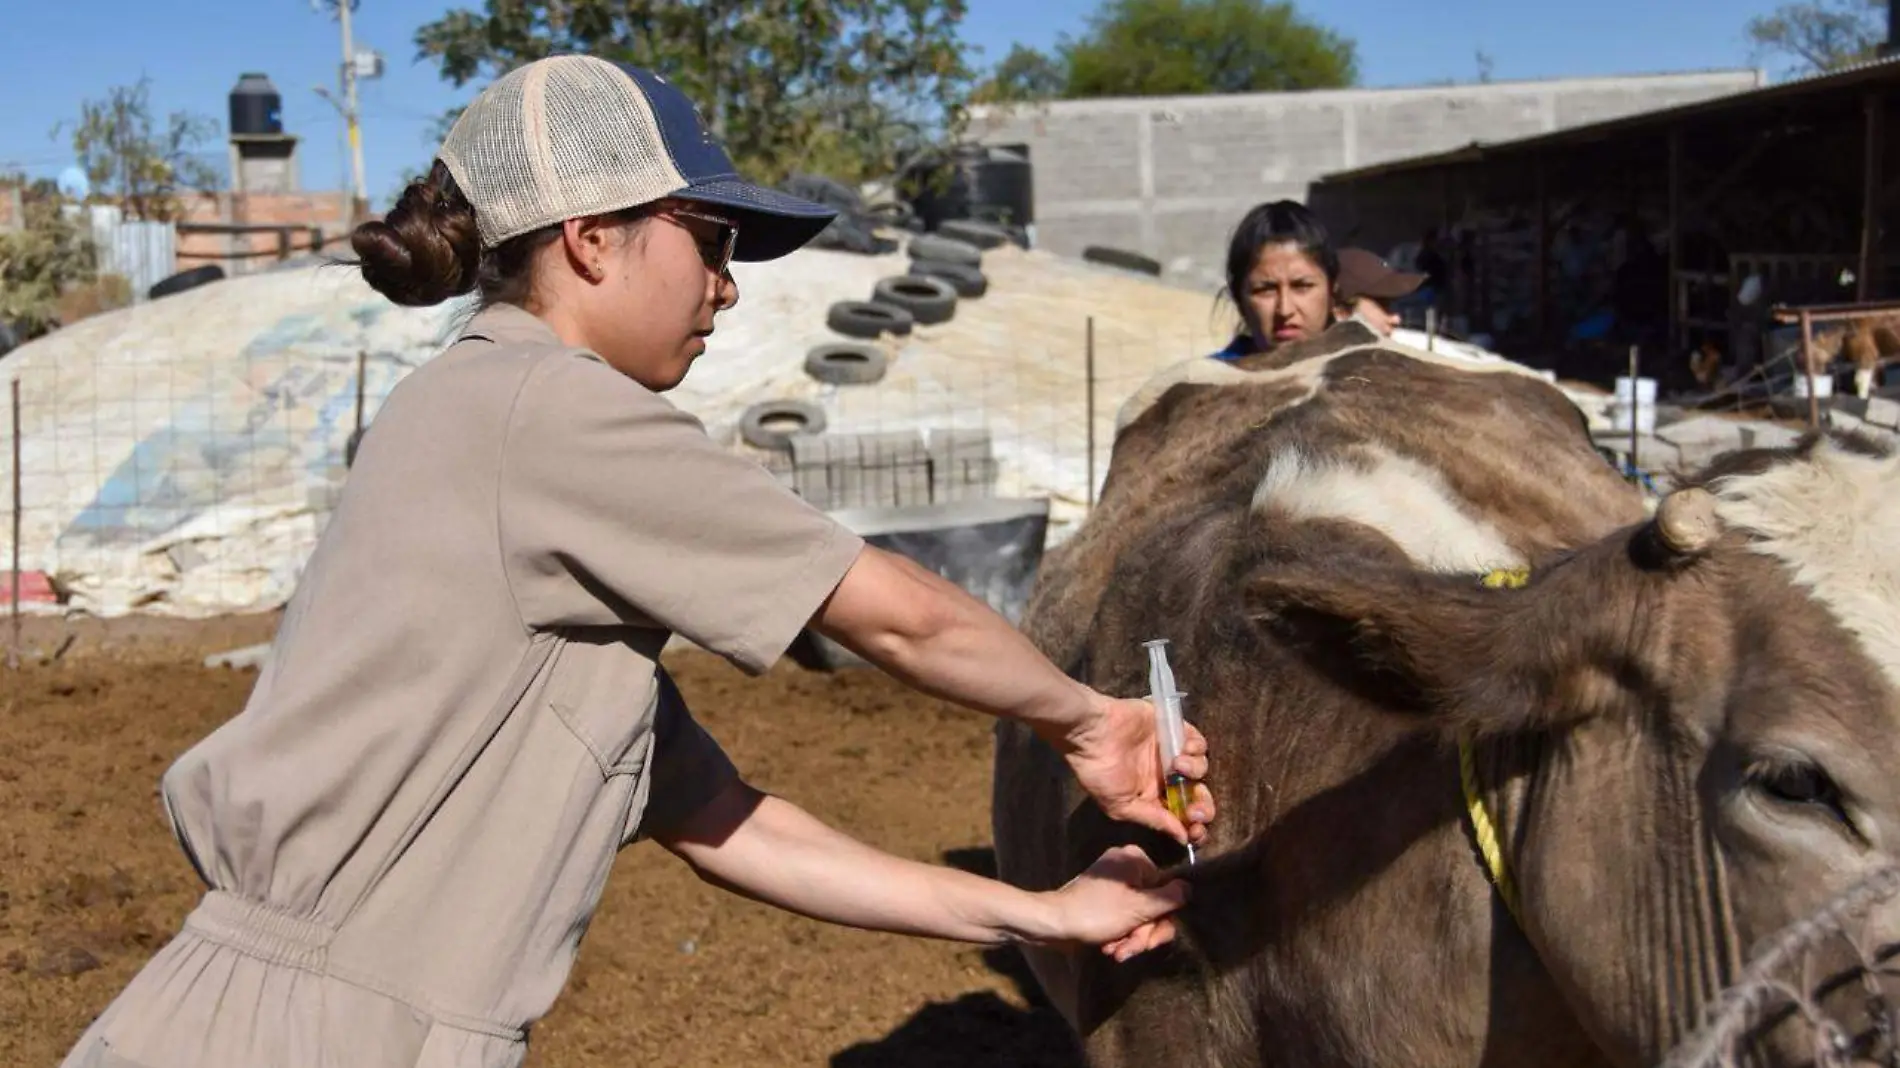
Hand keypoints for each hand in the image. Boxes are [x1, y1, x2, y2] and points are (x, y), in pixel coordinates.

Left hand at [1040, 845, 1189, 961]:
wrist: (1052, 925)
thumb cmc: (1095, 913)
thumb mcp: (1138, 908)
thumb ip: (1169, 898)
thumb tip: (1191, 887)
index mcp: (1135, 859)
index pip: (1167, 892)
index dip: (1161, 921)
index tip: (1149, 940)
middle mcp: (1126, 866)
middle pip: (1153, 906)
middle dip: (1143, 933)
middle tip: (1129, 949)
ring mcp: (1114, 883)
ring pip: (1139, 916)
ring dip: (1131, 938)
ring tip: (1115, 951)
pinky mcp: (1104, 900)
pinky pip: (1124, 917)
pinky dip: (1119, 934)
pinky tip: (1109, 947)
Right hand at [1049, 692, 1215, 845]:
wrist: (1092, 732)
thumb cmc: (1102, 773)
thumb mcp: (1122, 806)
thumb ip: (1155, 820)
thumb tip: (1184, 839)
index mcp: (1152, 797)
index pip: (1181, 815)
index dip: (1194, 826)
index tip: (1196, 831)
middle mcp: (1164, 777)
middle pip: (1197, 794)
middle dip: (1202, 805)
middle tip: (1196, 809)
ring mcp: (1170, 753)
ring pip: (1200, 768)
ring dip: (1195, 771)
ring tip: (1177, 765)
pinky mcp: (1173, 731)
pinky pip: (1198, 743)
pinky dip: (1197, 748)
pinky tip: (1184, 749)